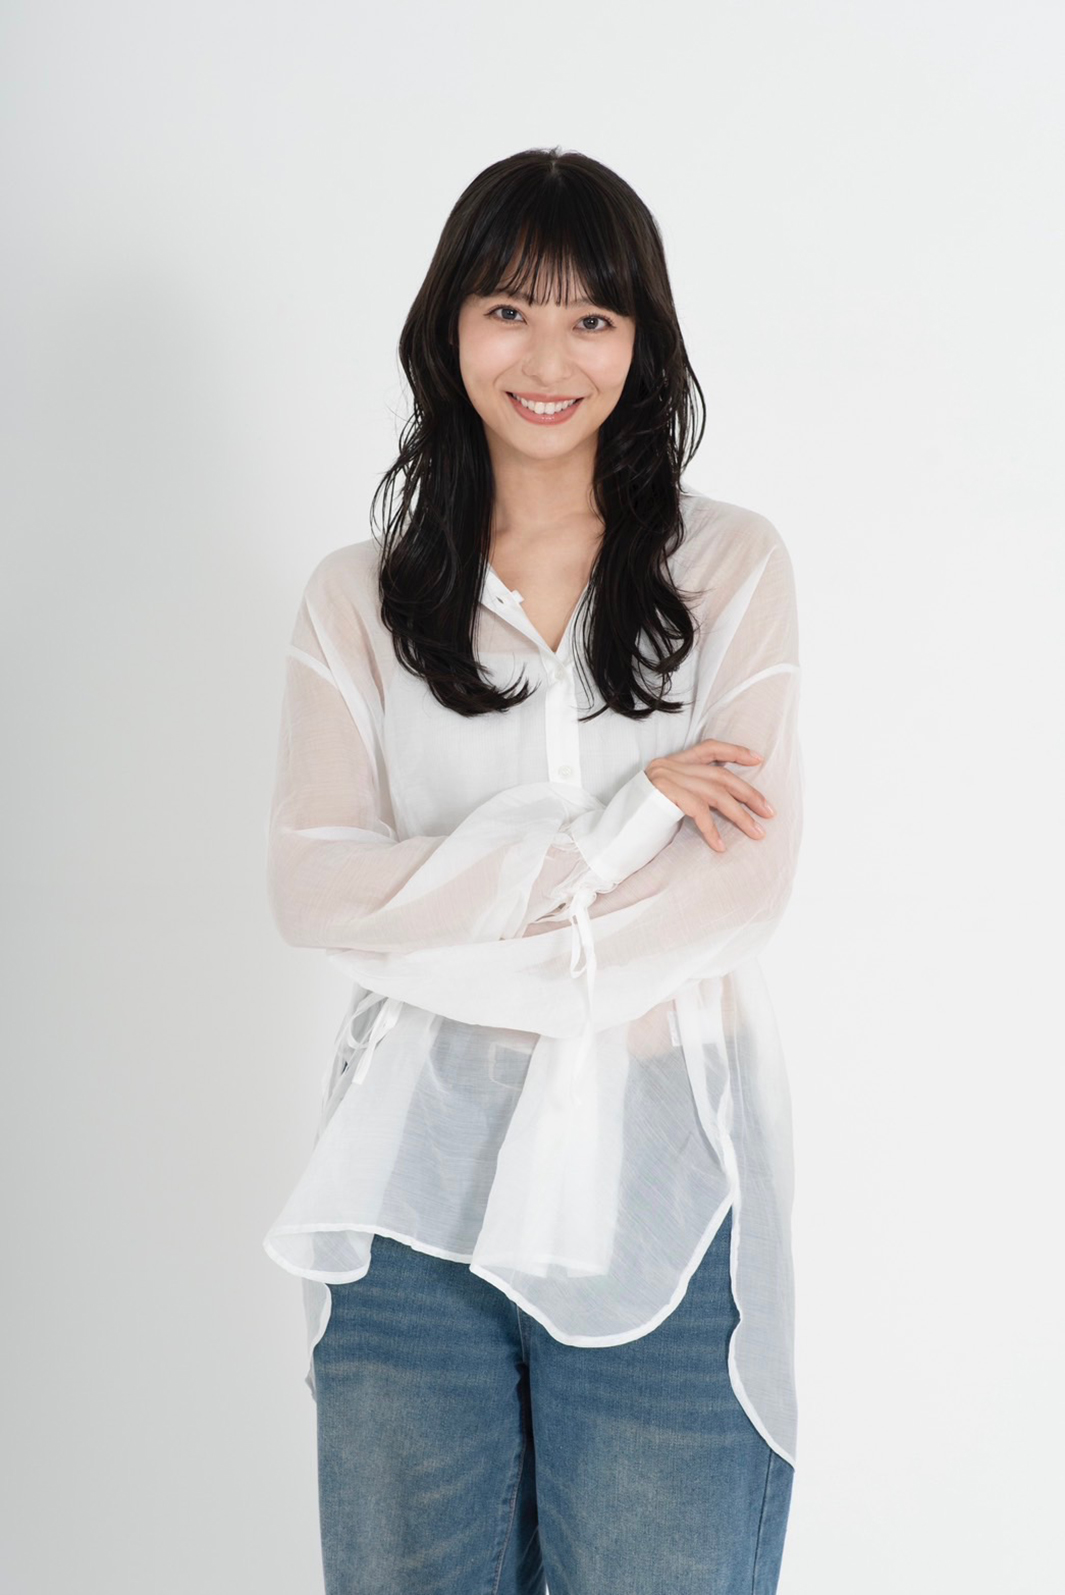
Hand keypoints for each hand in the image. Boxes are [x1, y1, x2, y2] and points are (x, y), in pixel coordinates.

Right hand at [646, 741, 774, 852]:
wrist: (608, 839)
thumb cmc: (639, 827)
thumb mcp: (668, 803)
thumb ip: (690, 794)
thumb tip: (725, 801)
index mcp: (669, 763)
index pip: (709, 748)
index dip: (735, 751)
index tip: (758, 759)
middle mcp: (667, 766)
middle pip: (720, 775)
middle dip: (749, 794)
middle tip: (769, 812)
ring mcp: (664, 779)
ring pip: (716, 794)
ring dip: (740, 816)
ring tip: (757, 833)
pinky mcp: (664, 795)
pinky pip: (699, 812)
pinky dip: (713, 831)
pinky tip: (720, 847)